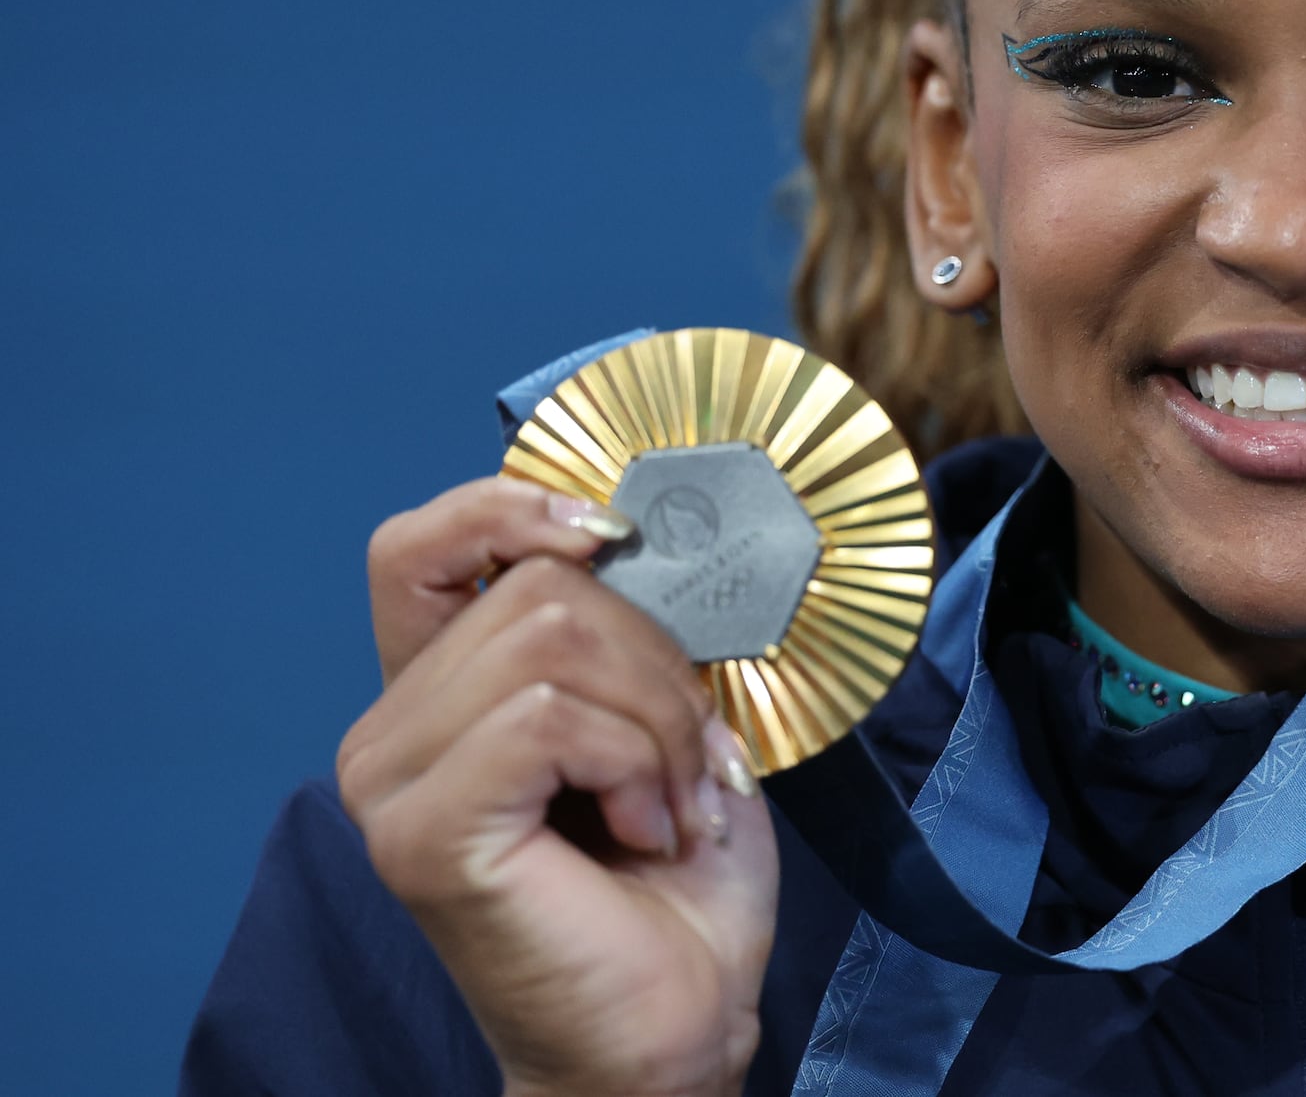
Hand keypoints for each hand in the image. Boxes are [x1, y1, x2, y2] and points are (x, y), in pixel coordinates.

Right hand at [340, 482, 778, 1096]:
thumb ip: (614, 631)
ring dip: (658, 719)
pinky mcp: (423, 834)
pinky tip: (645, 828)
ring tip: (671, 802)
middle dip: (655, 662)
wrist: (674, 1025)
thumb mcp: (658, 719)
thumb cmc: (675, 884)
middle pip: (537, 587)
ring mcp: (391, 786)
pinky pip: (546, 718)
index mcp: (436, 696)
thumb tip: (628, 540)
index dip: (508, 507)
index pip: (417, 545)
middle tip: (691, 762)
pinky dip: (634, 761)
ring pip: (551, 639)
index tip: (607, 535)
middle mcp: (387, 734)